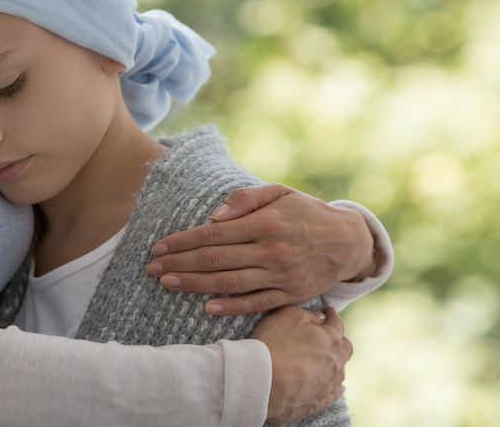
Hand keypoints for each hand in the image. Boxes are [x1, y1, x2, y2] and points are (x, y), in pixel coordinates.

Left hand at [144, 184, 374, 315]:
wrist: (348, 242)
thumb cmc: (305, 212)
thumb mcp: (279, 192)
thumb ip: (245, 199)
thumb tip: (213, 215)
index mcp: (267, 222)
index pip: (215, 234)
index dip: (183, 241)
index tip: (159, 247)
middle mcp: (273, 250)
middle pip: (216, 260)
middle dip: (180, 264)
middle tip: (152, 269)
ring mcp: (282, 275)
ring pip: (230, 283)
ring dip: (195, 285)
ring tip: (168, 284)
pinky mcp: (290, 295)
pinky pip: (256, 303)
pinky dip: (231, 307)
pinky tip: (207, 308)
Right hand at [252, 306, 350, 423]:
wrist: (260, 382)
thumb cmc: (272, 345)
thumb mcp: (288, 316)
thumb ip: (308, 315)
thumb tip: (319, 318)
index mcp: (331, 340)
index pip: (337, 323)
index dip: (332, 315)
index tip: (328, 312)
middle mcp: (335, 363)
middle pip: (345, 349)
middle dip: (339, 340)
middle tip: (329, 336)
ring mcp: (328, 385)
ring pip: (340, 372)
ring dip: (335, 363)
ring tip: (327, 360)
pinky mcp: (318, 402)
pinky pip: (333, 394)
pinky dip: (335, 388)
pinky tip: (337, 387)